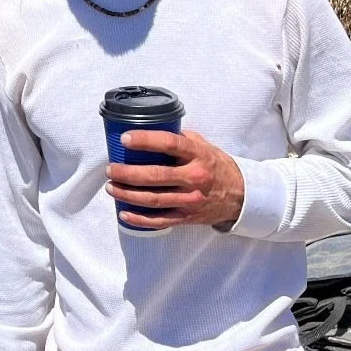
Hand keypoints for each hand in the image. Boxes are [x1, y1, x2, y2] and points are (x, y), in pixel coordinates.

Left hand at [106, 129, 244, 230]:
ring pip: (154, 199)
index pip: (169, 144)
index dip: (145, 140)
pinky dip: (139, 219)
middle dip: (128, 173)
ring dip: (128, 194)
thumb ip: (179, 138)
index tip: (125, 139)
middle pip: (156, 176)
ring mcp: (190, 200)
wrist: (240, 195)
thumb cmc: (215, 165)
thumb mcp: (202, 145)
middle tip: (110, 169)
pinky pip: (160, 220)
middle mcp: (195, 177)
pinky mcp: (187, 217)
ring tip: (111, 187)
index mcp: (198, 155)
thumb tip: (149, 129)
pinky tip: (123, 212)